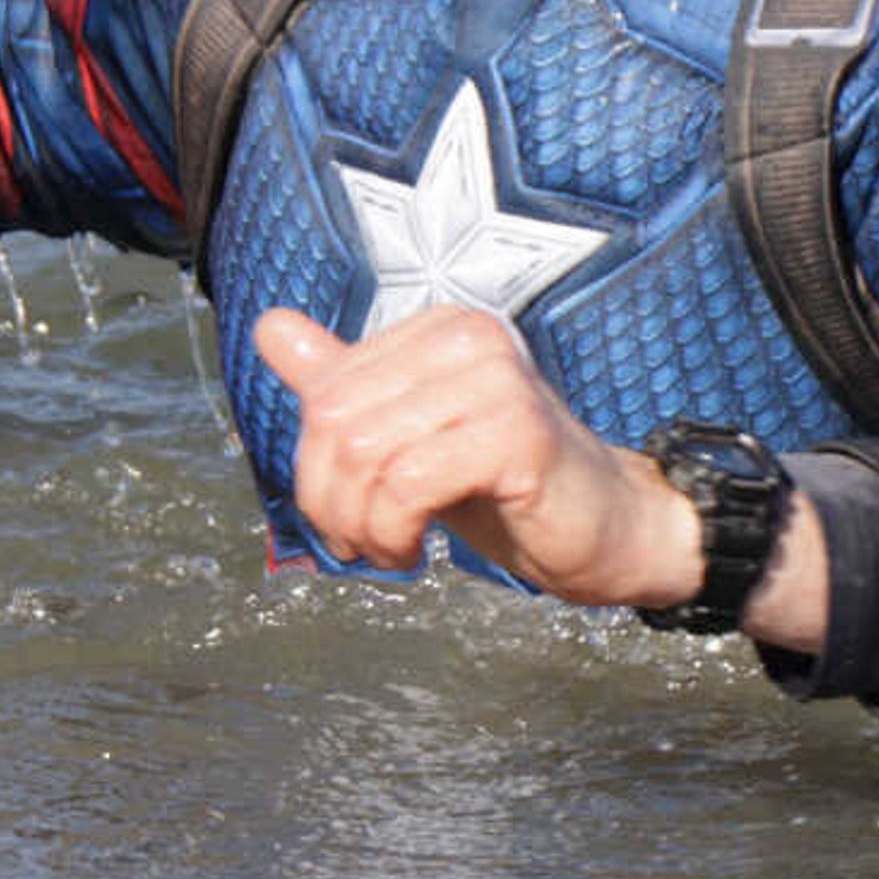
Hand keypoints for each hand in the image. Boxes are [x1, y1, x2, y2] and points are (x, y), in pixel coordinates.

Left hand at [255, 302, 698, 602]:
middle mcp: (468, 338)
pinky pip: (408, 484)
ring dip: (362, 524)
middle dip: (330, 500)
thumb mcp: (412, 433)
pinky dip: (393, 530)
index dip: (315, 468)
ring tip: (390, 549)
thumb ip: (344, 381)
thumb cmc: (509, 486)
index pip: (325, 393)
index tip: (345, 514)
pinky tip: (416, 552)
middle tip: (359, 543)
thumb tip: (271, 327)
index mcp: (439, 329)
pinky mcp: (517, 433)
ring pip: (366, 456)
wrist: (606, 528)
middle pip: (336, 422)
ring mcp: (496, 381)